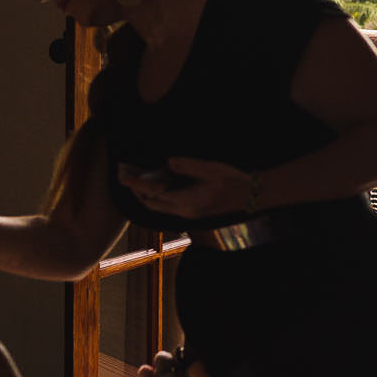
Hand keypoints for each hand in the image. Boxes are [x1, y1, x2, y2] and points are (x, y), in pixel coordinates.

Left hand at [122, 157, 249, 220]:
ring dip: (148, 195)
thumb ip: (187, 166)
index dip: (137, 184)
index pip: (154, 193)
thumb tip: (168, 162)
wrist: (252, 195)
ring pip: (160, 207)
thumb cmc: (233, 180)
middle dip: (138, 191)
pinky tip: (160, 185)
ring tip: (139, 181)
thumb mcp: (210, 169)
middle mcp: (185, 211)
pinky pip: (170, 206)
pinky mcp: (195, 211)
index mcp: (186, 201)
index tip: (124, 176)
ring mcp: (190, 214)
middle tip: (126, 177)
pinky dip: (160, 197)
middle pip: (153, 204)